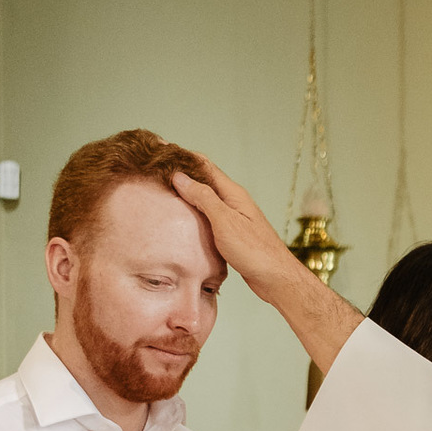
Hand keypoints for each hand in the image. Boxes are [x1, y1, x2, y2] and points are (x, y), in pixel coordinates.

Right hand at [173, 160, 361, 370]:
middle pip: (204, 180)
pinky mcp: (232, 234)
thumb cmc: (254, 251)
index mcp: (232, 193)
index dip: (183, 157)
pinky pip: (209, 217)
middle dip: (182, 174)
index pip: (204, 165)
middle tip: (155, 171)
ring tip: (164, 192)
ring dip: (187, 194)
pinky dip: (194, 213)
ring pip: (206, 200)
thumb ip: (203, 198)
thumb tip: (180, 177)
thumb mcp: (224, 221)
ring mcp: (233, 218)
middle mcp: (233, 202)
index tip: (160, 151)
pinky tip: (183, 219)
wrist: (276, 279)